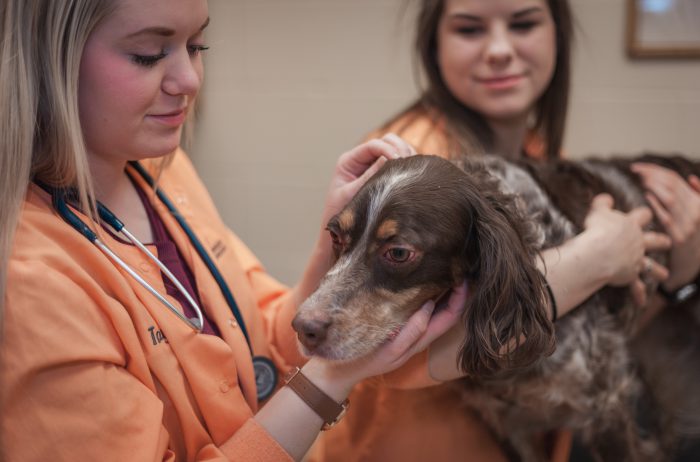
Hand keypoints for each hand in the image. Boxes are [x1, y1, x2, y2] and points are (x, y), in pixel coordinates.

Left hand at [305, 283, 467, 394]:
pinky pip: (409, 337)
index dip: (458, 300)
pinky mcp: (389, 355)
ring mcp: (402, 350)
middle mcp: (413, 345)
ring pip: (430, 328)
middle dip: (458, 302)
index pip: (445, 317)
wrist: (337, 374)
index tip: (465, 279)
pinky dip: (420, 322)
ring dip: (445, 309)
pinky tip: (426, 306)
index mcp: (414, 338)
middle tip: (467, 280)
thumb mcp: (386, 331)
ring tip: (455, 287)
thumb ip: (401, 315)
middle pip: (445, 323)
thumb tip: (411, 289)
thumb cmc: (362, 348)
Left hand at [320, 133, 415, 224]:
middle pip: (388, 141)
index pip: (373, 145)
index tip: (399, 161)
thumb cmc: (342, 216)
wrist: (343, 234)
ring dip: (407, 157)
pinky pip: (401, 165)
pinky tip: (414, 177)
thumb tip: (389, 160)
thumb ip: (370, 177)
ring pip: (398, 150)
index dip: (388, 149)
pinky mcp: (386, 176)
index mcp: (350, 161)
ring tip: (413, 172)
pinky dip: (409, 167)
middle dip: (401, 149)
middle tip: (409, 166)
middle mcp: (363, 160)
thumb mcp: (353, 195)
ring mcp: (375, 167)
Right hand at [583, 194, 670, 304]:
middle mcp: (638, 242)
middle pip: (655, 240)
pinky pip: (636, 287)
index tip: (646, 213)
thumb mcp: (597, 212)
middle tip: (668, 242)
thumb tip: (605, 197)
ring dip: (659, 272)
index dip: (644, 213)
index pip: (643, 215)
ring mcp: (637, 259)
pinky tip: (641, 303)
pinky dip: (638, 295)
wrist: (599, 251)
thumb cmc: (597, 229)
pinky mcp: (631, 274)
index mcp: (631, 225)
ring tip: (665, 275)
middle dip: (662, 241)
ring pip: (652, 266)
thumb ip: (602, 203)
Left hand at [631, 163, 699, 290]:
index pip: (675, 179)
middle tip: (635, 171)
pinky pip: (668, 218)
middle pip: (673, 185)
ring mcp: (688, 225)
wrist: (690, 264)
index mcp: (698, 203)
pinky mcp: (678, 238)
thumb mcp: (695, 214)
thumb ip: (695, 196)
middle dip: (652, 175)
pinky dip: (658, 205)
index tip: (638, 167)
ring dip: (654, 186)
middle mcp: (696, 212)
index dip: (655, 170)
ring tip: (640, 180)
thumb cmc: (689, 236)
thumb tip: (692, 179)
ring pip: (672, 198)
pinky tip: (647, 196)